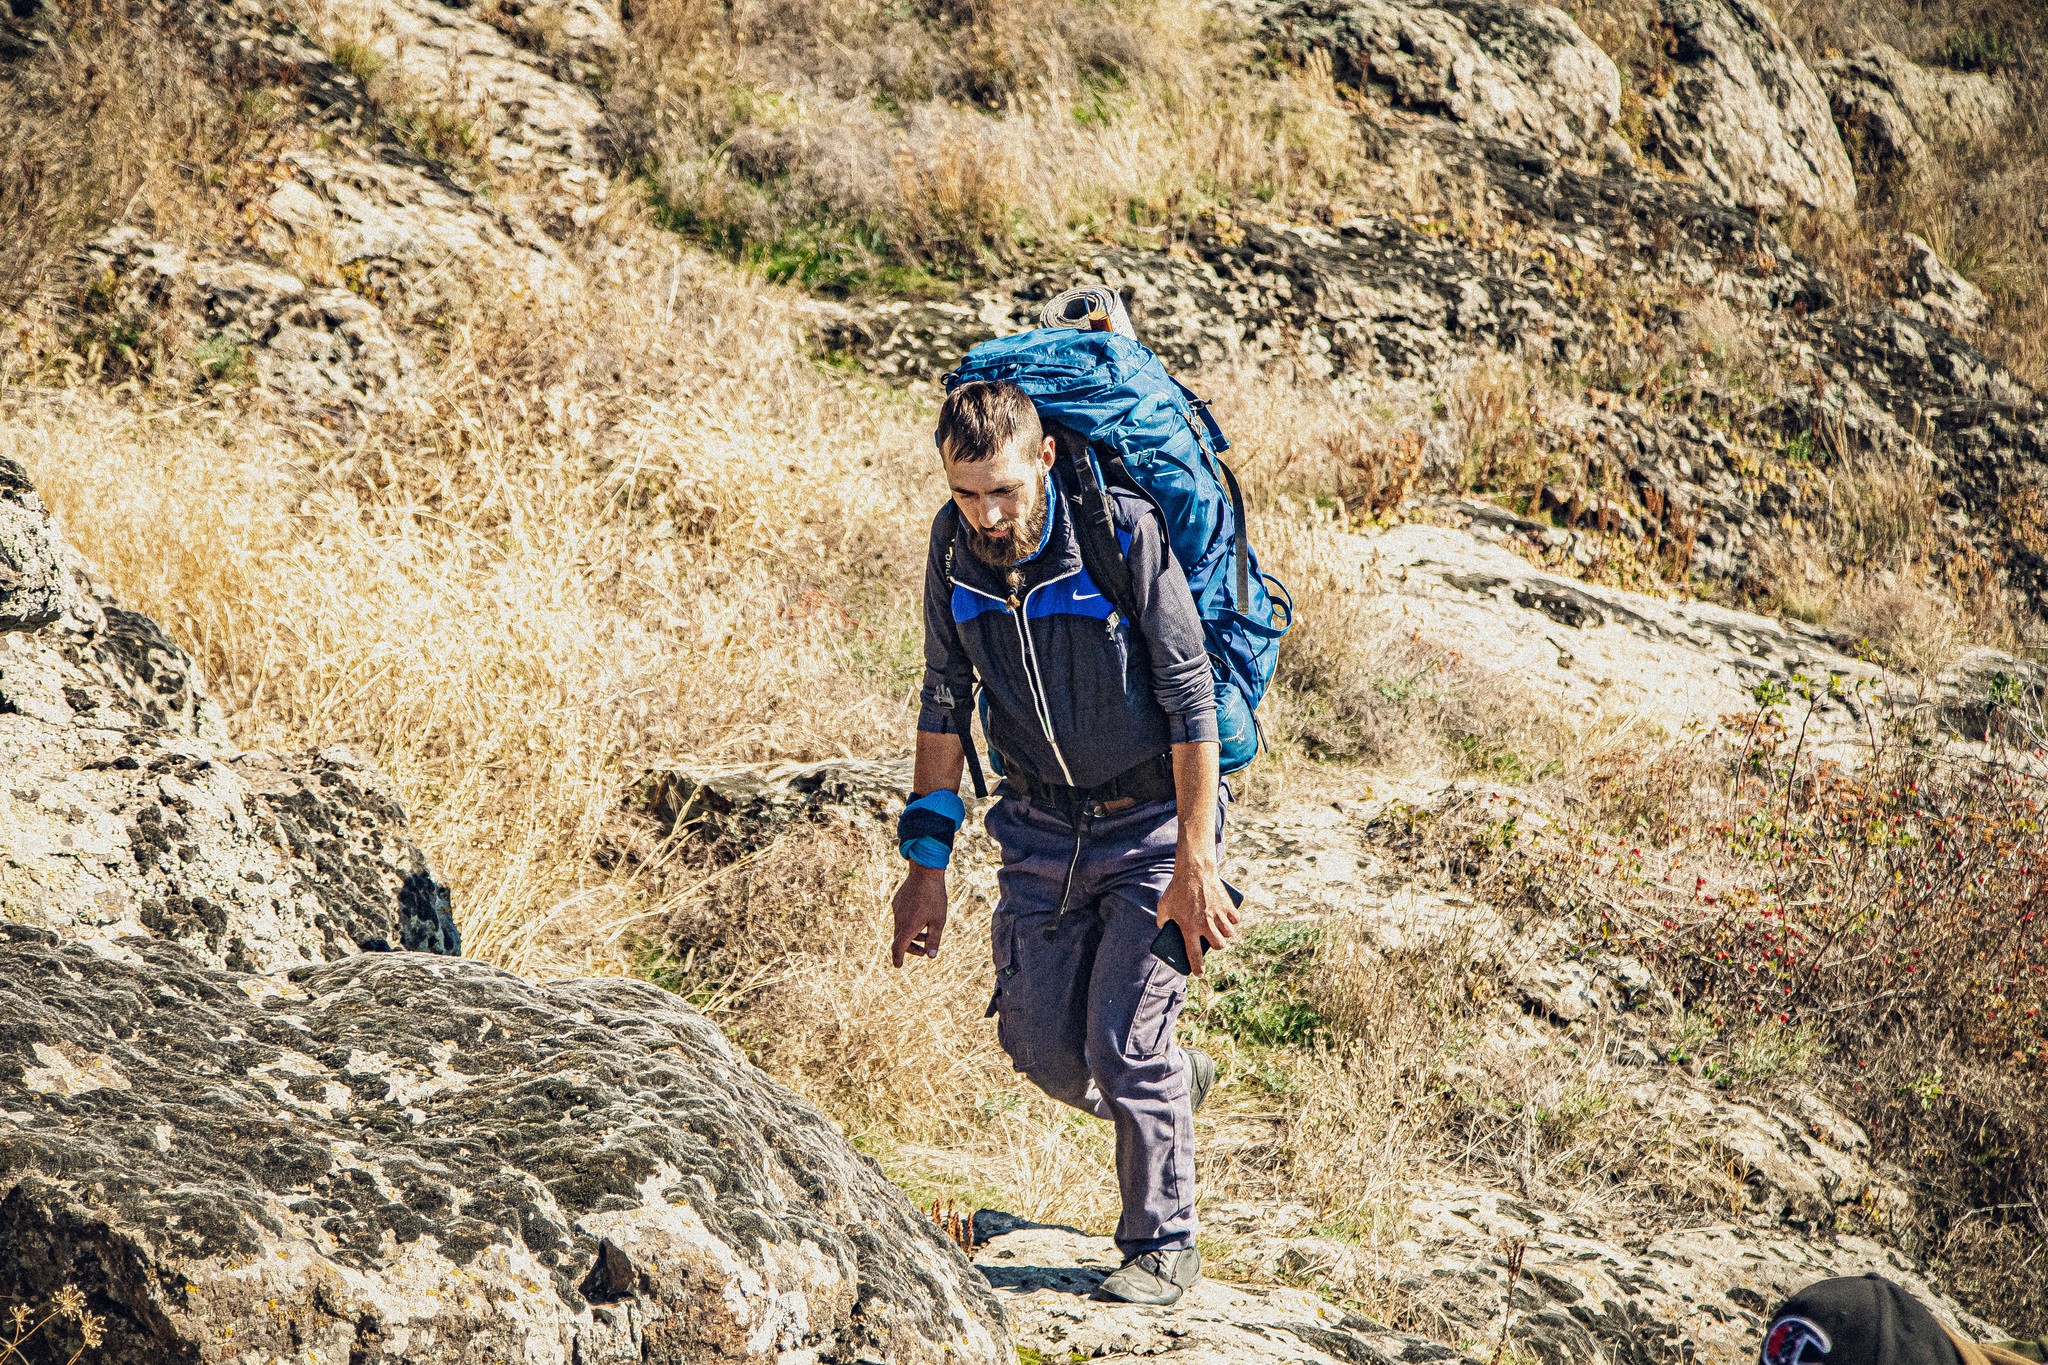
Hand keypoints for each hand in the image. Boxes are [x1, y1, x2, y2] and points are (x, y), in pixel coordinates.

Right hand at [890, 866, 948, 966]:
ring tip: (927, 932)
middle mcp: (899, 919)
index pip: (898, 948)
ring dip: (912, 934)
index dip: (898, 958)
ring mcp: (897, 909)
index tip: (898, 966)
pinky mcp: (898, 901)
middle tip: (924, 951)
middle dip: (911, 948)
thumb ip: (934, 940)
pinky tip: (922, 915)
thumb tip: (931, 956)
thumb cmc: (935, 897)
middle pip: (900, 939)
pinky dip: (910, 922)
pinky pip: (902, 916)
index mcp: (907, 926)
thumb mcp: (939, 921)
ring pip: (901, 927)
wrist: (925, 871)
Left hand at [1154, 857, 1238, 976]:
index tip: (1199, 974)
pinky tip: (1229, 918)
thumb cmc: (1177, 889)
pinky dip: (1233, 920)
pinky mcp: (1227, 905)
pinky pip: (1235, 919)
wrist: (1194, 870)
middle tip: (1212, 940)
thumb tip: (1163, 929)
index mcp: (1189, 927)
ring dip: (1225, 933)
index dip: (1197, 967)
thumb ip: (1162, 920)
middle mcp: (1205, 924)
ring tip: (1220, 929)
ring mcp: (1218, 915)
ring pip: (1229, 934)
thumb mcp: (1164, 906)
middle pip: (1219, 946)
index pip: (1194, 954)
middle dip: (1216, 946)